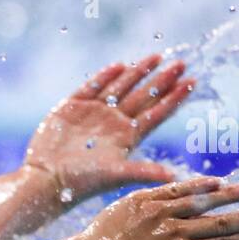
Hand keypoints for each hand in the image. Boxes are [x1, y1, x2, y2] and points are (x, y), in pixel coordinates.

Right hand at [24, 55, 195, 202]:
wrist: (46, 179)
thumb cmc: (82, 182)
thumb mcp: (116, 175)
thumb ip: (144, 171)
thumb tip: (174, 177)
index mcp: (127, 137)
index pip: (157, 113)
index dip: (174, 98)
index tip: (192, 82)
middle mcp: (113, 123)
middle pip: (143, 96)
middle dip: (162, 79)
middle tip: (181, 63)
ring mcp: (93, 114)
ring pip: (120, 87)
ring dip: (138, 72)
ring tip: (157, 57)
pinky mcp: (71, 108)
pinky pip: (91, 87)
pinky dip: (104, 76)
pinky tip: (119, 66)